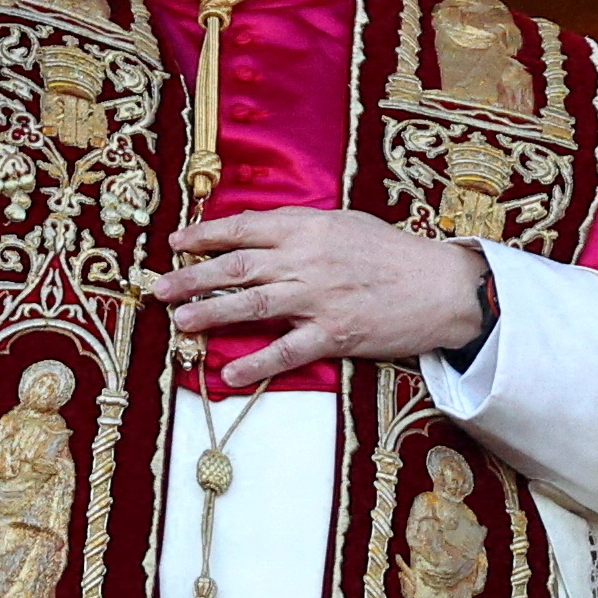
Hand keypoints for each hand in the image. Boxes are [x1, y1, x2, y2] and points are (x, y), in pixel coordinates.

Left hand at [144, 212, 487, 386]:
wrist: (440, 285)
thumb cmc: (393, 253)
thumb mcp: (346, 224)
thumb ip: (303, 229)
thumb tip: (262, 234)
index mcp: (308, 227)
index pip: (244, 227)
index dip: (205, 235)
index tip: (175, 242)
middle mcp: (307, 260)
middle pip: (237, 266)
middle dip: (192, 277)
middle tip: (157, 287)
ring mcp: (318, 298)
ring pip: (252, 305)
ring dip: (211, 314)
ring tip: (179, 321)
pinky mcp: (334, 334)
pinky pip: (286, 352)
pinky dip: (254, 363)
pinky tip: (227, 373)